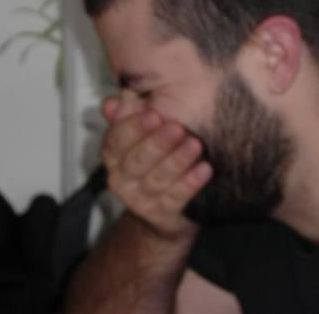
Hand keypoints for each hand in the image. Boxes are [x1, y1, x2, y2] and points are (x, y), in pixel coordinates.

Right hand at [64, 92, 212, 313]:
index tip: (154, 114)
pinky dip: (190, 184)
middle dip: (157, 143)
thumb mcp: (143, 134)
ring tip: (196, 145)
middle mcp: (121, 179)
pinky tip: (205, 169)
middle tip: (177, 128)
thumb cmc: (156, 160)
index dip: (134, 127)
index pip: (116, 140)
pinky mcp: (161, 216)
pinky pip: (176, 198)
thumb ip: (130, 116)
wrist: (167, 211)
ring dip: (177, 161)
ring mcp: (140, 200)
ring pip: (157, 180)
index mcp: (113, 155)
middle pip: (136, 161)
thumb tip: (114, 101)